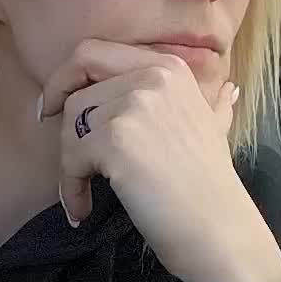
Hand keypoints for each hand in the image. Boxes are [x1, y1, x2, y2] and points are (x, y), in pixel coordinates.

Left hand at [40, 40, 280, 281]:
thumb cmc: (212, 186)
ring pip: (71, 124)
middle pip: (77, 86)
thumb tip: (230, 91)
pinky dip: (71, 187)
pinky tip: (83, 209)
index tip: (56, 103)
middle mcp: (152, 76)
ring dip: (69, 161)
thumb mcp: (214, 130)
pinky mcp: (116, 139)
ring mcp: (134, 106)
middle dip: (58, 109)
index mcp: (168, 68)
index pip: (94, 52)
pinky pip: (71, 158)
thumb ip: (213, 105)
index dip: (67, 76)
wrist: (218, 229)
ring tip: (83, 190)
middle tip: (50, 133)